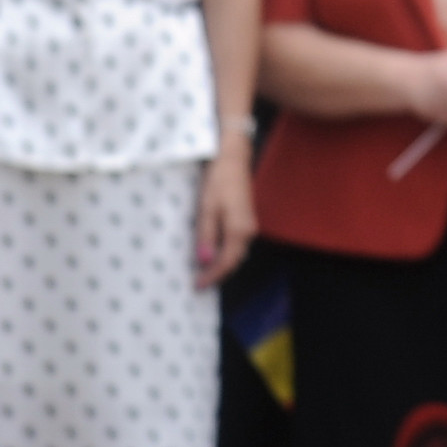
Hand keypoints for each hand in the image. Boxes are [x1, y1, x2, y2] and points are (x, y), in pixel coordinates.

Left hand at [191, 151, 255, 290]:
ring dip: (221, 265)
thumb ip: (207, 236)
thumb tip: (205, 261)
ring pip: (236, 253)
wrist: (233, 160)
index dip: (212, 276)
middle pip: (234, 260)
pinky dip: (224, 254)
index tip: (197, 286)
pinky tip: (212, 254)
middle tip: (198, 284)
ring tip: (203, 273)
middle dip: (217, 274)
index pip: (227, 262)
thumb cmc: (218, 182)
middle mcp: (249, 232)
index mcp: (239, 230)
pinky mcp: (245, 221)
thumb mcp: (207, 208)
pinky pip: (236, 245)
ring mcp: (249, 226)